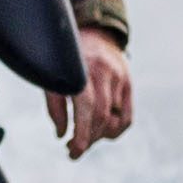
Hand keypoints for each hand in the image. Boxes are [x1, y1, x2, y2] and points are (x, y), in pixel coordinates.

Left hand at [50, 31, 133, 158]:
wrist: (93, 30)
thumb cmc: (67, 57)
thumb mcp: (54, 74)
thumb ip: (55, 104)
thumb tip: (61, 135)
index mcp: (83, 68)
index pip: (88, 107)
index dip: (82, 132)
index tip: (74, 151)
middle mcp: (104, 72)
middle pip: (101, 116)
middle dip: (87, 138)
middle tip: (73, 149)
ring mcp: (120, 78)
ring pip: (114, 120)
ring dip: (98, 136)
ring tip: (84, 138)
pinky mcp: (129, 83)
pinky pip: (127, 117)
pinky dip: (114, 130)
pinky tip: (101, 131)